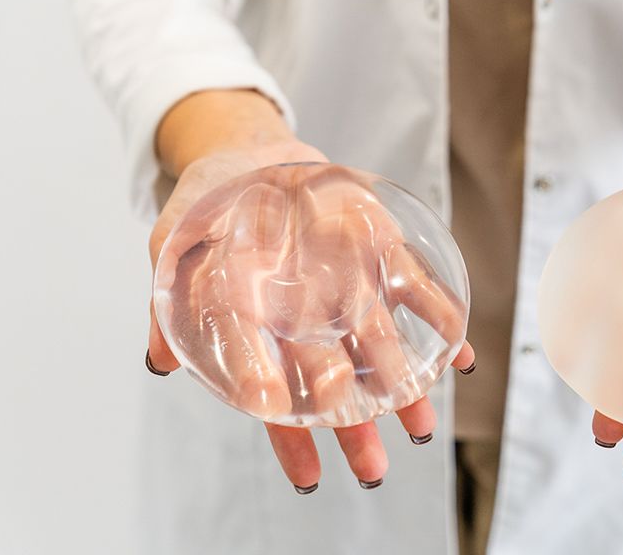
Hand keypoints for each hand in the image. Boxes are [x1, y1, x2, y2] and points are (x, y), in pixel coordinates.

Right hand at [145, 91, 474, 491]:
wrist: (247, 150)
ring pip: (380, 346)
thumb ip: (167, 301)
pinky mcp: (380, 249)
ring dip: (405, 388)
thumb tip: (163, 361)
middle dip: (355, 428)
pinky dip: (440, 318)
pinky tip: (460, 353)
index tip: (309, 473)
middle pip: (335, 383)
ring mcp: (348, 286)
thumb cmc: (208, 204)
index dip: (290, 436)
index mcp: (261, 327)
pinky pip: (416, 287)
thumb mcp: (172, 245)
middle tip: (373, 469)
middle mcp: (309, 317)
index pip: (275, 396)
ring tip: (422, 426)